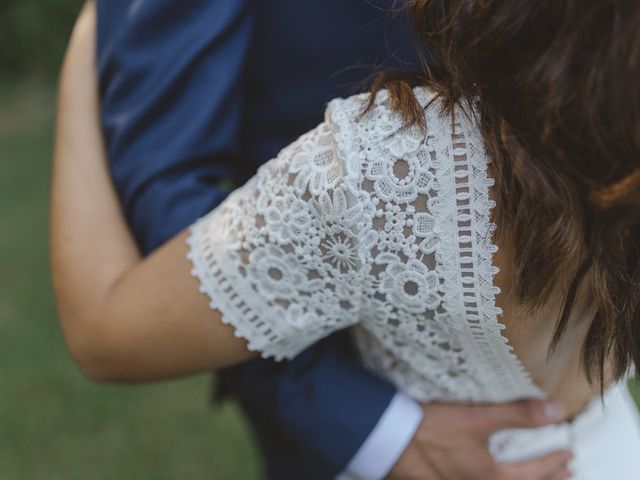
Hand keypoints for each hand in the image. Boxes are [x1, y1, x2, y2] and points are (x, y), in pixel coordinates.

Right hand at [387, 399, 572, 479]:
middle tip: (562, 472)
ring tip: (526, 474)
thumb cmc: (431, 431)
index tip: (568, 454)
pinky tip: (482, 470)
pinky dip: (490, 477)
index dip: (552, 464)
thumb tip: (555, 410)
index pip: (532, 475)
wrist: (388, 439)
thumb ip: (517, 415)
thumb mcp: (476, 419)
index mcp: (488, 478)